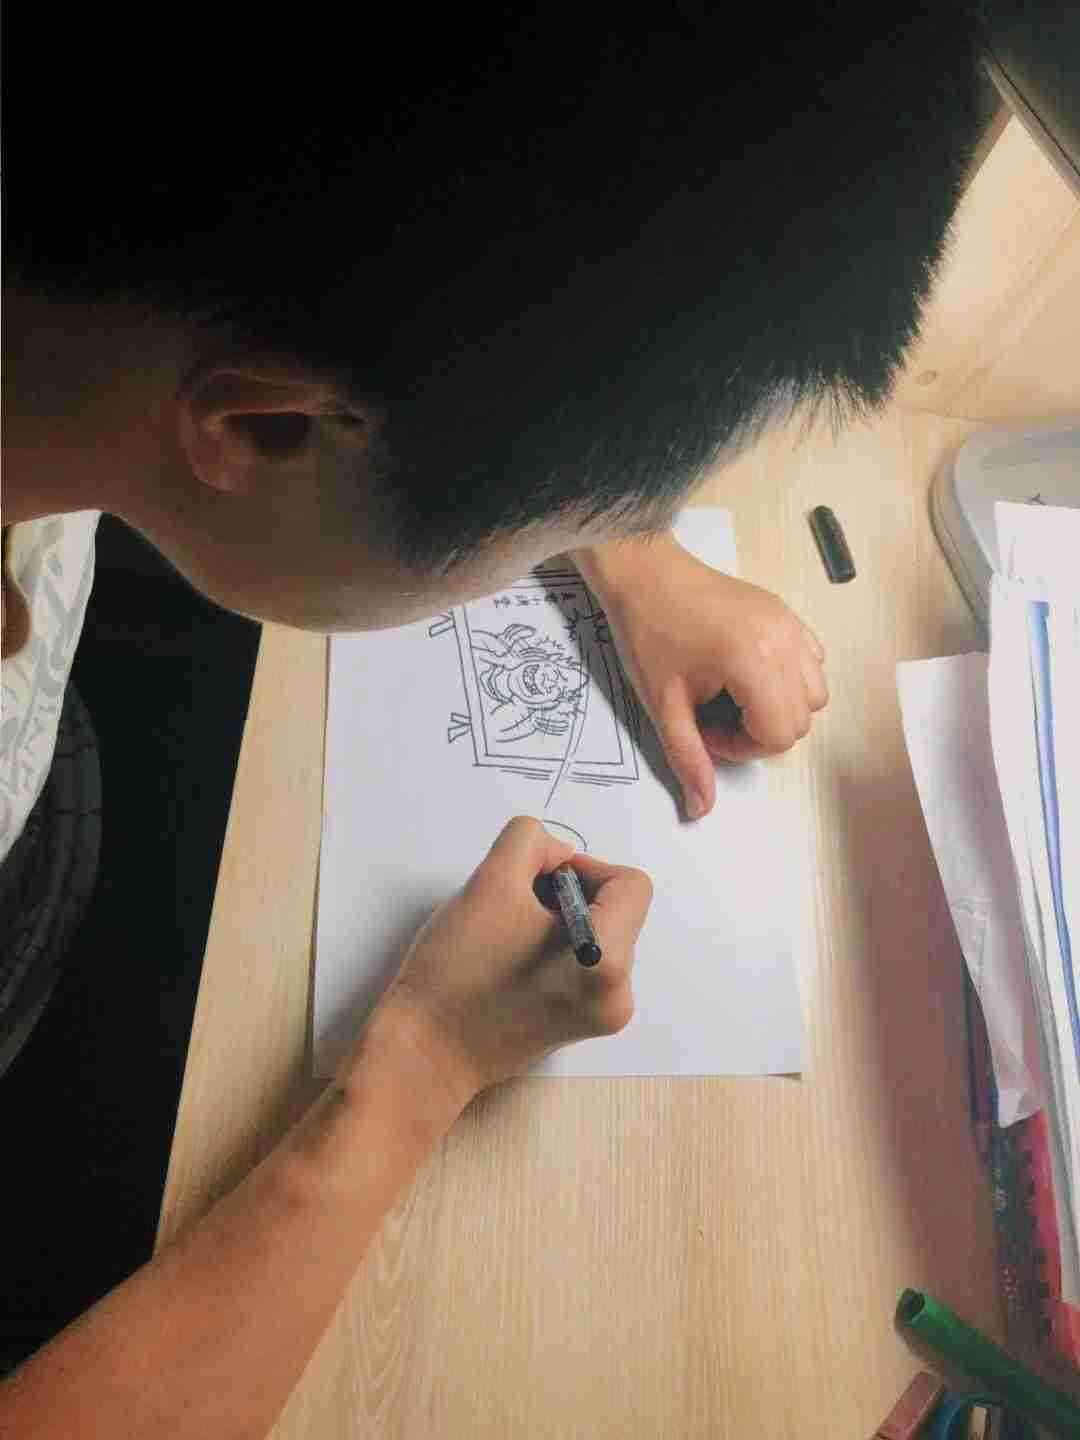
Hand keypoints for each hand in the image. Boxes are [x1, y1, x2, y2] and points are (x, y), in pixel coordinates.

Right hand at [370, 817, 651, 1101]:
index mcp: (607, 963)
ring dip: (559, 921)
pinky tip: (514, 961)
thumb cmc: (455, 973)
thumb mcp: (490, 880)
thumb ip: (532, 842)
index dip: (584, 868)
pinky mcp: (580, 1024)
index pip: (630, 885)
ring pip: (598, 934)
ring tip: (510, 938)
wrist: (426, 1051)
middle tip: (516, 909)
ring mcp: (601, 1015)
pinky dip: (555, 949)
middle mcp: (617, 996)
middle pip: (616, 910)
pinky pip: (585, 963)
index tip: (539, 881)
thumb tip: (559, 855)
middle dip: (567, 896)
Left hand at [577, 533, 826, 819]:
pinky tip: (748, 676)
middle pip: (801, 719)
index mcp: (754, 661)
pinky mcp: (787, 615)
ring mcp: (790, 624)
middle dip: (760, 732)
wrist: (646, 576)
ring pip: (813, 693)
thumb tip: (701, 807)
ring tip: (733, 698)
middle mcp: (784, 641)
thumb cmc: (649, 632)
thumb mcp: (664, 705)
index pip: (780, 734)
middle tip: (715, 717)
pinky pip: (811, 662)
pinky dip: (788, 680)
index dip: (743, 747)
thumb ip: (688, 759)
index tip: (706, 730)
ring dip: (779, 708)